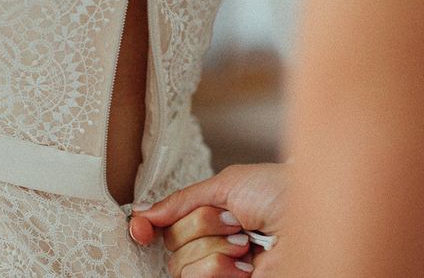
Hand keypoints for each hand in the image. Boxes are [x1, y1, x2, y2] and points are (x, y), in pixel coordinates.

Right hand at [128, 163, 287, 276]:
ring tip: (244, 242)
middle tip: (232, 221)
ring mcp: (221, 269)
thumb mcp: (225, 185)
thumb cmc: (281, 193)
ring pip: (180, 263)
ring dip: (212, 247)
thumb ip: (181, 200)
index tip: (139, 226)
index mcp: (210, 214)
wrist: (315, 218)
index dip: (147, 225)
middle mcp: (213, 242)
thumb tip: (143, 212)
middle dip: (198, 227)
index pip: (165, 225)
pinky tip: (245, 264)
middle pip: (170, 241)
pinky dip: (218, 267)